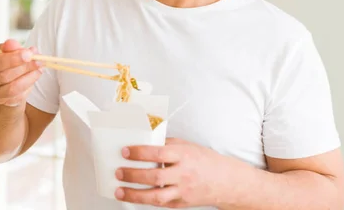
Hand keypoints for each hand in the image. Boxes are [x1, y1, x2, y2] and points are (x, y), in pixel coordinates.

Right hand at [0, 39, 42, 106]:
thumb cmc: (0, 60)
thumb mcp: (2, 50)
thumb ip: (8, 47)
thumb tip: (13, 44)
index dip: (13, 58)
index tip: (29, 53)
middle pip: (4, 76)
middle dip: (25, 67)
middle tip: (39, 60)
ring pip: (12, 89)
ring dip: (29, 78)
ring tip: (39, 68)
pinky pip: (17, 97)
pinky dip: (28, 86)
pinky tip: (34, 76)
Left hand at [114, 138, 232, 207]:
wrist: (225, 181)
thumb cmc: (206, 161)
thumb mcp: (188, 146)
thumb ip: (168, 144)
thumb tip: (148, 140)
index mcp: (184, 155)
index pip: (158, 153)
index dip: (140, 152)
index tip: (126, 152)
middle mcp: (183, 173)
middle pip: (154, 176)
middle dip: (132, 175)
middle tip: (119, 171)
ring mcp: (182, 190)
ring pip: (156, 196)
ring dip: (134, 194)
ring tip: (120, 190)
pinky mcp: (181, 203)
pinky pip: (161, 203)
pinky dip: (146, 201)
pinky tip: (135, 197)